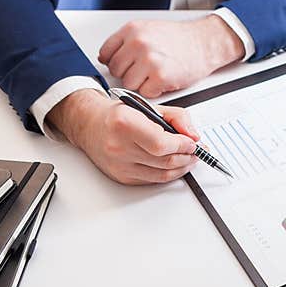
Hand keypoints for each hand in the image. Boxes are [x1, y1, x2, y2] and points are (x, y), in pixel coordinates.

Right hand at [47, 89, 201, 184]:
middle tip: (196, 152)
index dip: (182, 146)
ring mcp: (120, 165)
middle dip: (187, 157)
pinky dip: (168, 174)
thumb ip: (177, 118)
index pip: (162, 143)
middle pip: (165, 161)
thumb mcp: (149, 106)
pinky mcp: (123, 177)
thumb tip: (194, 136)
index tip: (192, 143)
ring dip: (181, 168)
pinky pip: (153, 180)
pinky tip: (174, 165)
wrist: (90, 125)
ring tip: (188, 158)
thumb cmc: (118, 115)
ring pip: (162, 174)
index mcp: (124, 123)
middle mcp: (119, 146)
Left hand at [98, 16, 243, 97]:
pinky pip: (145, 93)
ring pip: (129, 84)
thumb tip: (107, 57)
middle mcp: (138, 44)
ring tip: (154, 75)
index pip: (106, 53)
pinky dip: (154, 91)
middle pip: (116, 70)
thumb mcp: (148, 29)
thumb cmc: (179, 39)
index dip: (114, 63)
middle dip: (128, 74)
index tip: (122, 66)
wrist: (204, 43)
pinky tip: (163, 81)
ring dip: (141, 84)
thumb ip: (127, 41)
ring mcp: (149, 61)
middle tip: (143, 71)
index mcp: (132, 30)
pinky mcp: (160, 77)